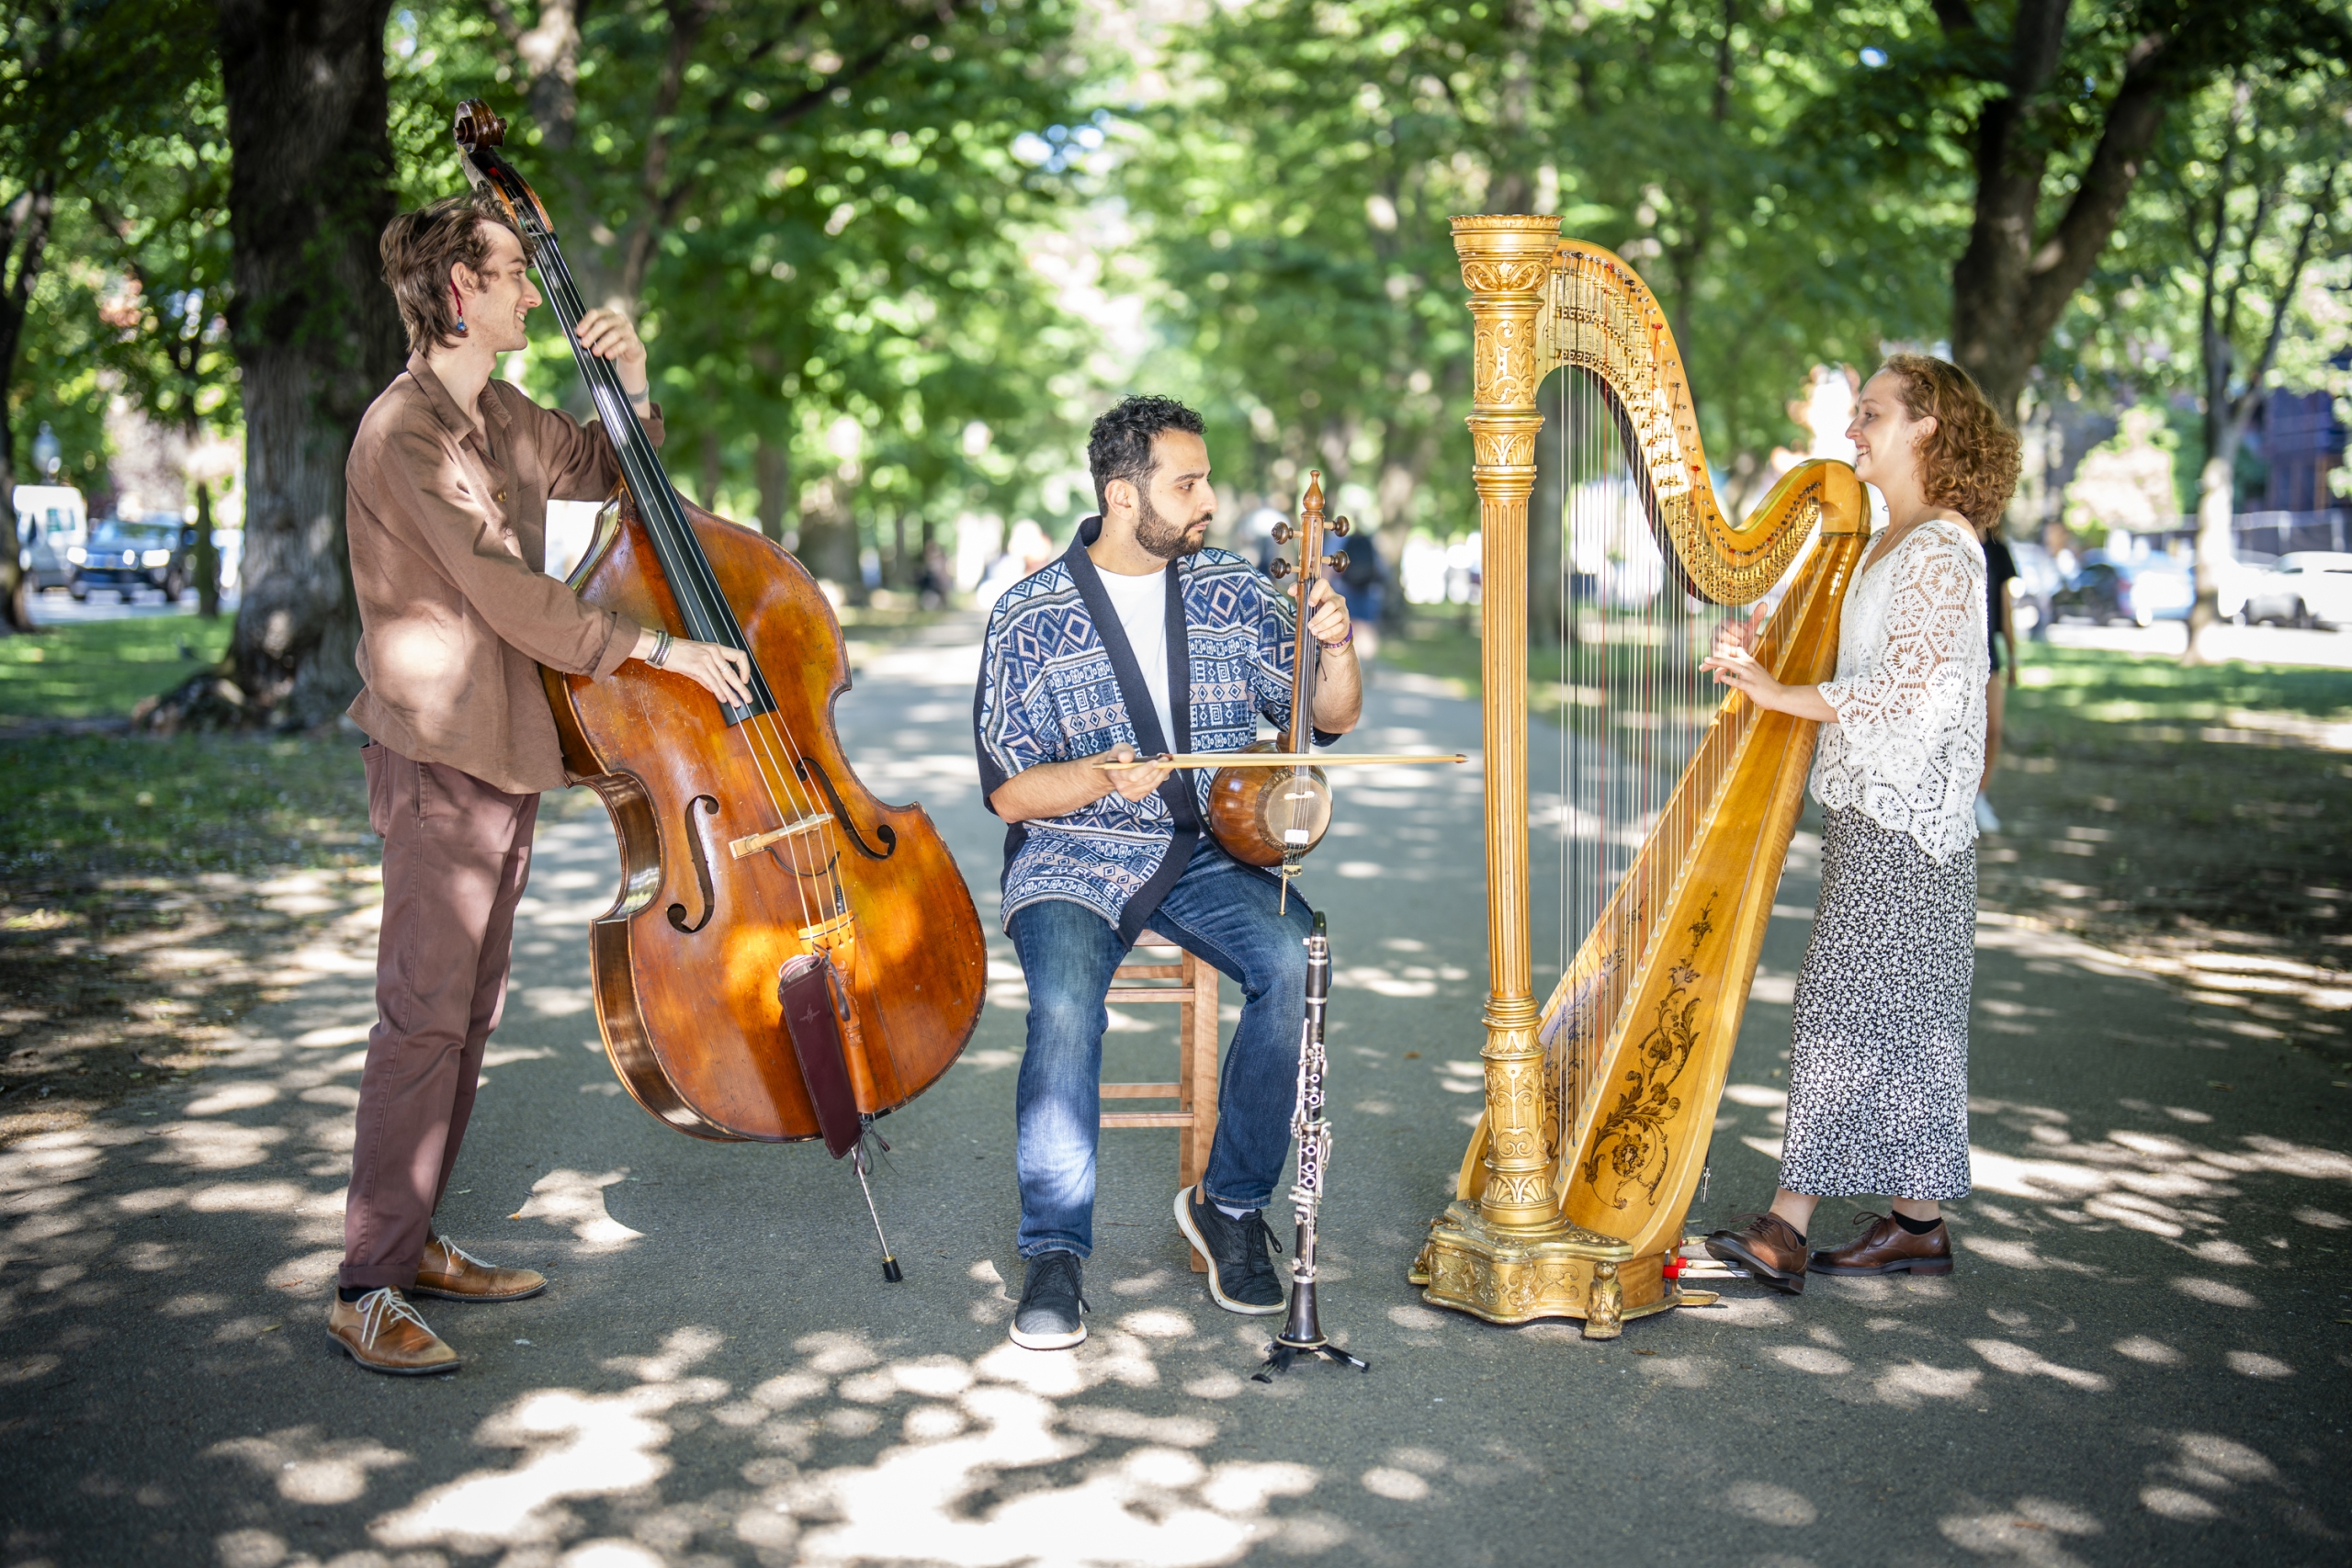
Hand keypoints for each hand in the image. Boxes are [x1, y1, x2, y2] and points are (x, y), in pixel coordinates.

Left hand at [575, 307, 648, 401]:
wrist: (628, 351)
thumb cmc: (607, 341)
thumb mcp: (594, 337)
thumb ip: (581, 334)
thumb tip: (564, 333)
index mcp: (607, 314)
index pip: (595, 313)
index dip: (586, 322)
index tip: (578, 332)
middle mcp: (618, 319)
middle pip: (604, 323)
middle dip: (592, 334)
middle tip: (583, 344)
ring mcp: (628, 329)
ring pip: (614, 334)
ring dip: (603, 343)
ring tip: (595, 353)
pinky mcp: (634, 340)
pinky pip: (624, 344)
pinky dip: (615, 350)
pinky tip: (608, 356)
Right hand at [636, 627, 753, 707]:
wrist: (663, 648)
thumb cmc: (678, 653)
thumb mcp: (697, 660)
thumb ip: (708, 675)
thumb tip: (716, 689)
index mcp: (716, 648)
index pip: (739, 656)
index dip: (745, 669)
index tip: (745, 680)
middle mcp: (714, 652)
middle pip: (733, 672)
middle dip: (741, 688)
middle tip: (748, 698)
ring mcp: (706, 659)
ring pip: (723, 680)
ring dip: (731, 694)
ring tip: (736, 703)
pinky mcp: (698, 666)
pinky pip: (712, 682)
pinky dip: (719, 692)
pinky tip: (723, 699)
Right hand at [1095, 742, 1174, 802]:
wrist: (1113, 771)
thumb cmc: (1118, 758)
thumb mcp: (1118, 749)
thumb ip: (1122, 752)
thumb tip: (1127, 757)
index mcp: (1116, 774)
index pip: (1133, 775)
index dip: (1146, 769)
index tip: (1156, 761)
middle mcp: (1122, 787)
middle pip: (1145, 781)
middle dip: (1158, 769)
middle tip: (1166, 760)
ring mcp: (1129, 793)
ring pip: (1150, 785)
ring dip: (1162, 774)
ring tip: (1169, 764)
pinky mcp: (1136, 796)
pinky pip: (1151, 788)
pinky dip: (1160, 779)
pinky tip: (1164, 771)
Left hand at [1302, 576, 1351, 652]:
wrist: (1331, 628)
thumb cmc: (1317, 611)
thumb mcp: (1306, 602)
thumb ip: (1299, 594)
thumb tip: (1290, 591)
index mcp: (1326, 591)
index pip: (1323, 584)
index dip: (1316, 592)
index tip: (1310, 603)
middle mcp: (1337, 599)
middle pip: (1331, 604)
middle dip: (1319, 616)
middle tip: (1310, 625)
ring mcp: (1343, 610)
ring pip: (1336, 616)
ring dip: (1323, 625)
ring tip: (1314, 631)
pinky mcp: (1345, 623)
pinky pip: (1339, 627)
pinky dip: (1329, 632)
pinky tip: (1321, 635)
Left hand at [1698, 638, 1788, 708]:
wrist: (1780, 695)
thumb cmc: (1766, 684)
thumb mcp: (1756, 668)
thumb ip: (1746, 659)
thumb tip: (1738, 649)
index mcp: (1749, 661)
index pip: (1732, 655)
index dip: (1719, 656)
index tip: (1708, 659)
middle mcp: (1749, 666)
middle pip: (1729, 659)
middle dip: (1715, 659)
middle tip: (1704, 659)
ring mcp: (1750, 676)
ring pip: (1733, 666)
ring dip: (1719, 663)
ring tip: (1707, 662)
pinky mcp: (1752, 686)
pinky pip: (1740, 682)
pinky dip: (1731, 680)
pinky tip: (1722, 678)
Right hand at [1710, 603, 1765, 662]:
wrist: (1741, 651)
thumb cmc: (1745, 637)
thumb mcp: (1751, 627)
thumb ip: (1757, 616)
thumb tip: (1764, 604)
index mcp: (1724, 621)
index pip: (1730, 624)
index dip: (1740, 631)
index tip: (1745, 635)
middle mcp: (1716, 630)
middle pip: (1724, 635)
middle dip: (1736, 641)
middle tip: (1742, 644)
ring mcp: (1713, 641)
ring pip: (1721, 646)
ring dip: (1732, 650)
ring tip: (1739, 650)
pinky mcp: (1712, 652)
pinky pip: (1719, 655)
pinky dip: (1729, 656)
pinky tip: (1735, 656)